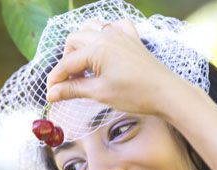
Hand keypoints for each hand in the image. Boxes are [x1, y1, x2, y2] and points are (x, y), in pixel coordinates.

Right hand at [45, 20, 189, 116]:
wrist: (166, 93)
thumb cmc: (135, 94)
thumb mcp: (100, 93)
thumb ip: (73, 90)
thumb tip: (52, 94)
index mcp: (96, 48)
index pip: (67, 63)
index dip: (56, 80)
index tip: (50, 94)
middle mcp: (106, 35)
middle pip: (74, 41)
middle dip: (66, 61)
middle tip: (67, 83)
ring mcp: (120, 34)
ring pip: (91, 28)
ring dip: (82, 44)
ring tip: (83, 66)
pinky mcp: (132, 38)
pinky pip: (113, 27)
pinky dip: (104, 34)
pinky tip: (105, 49)